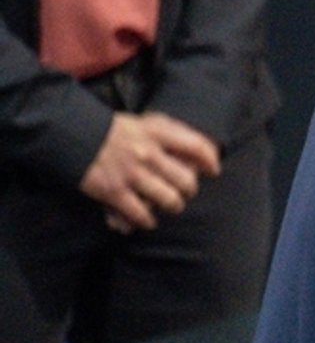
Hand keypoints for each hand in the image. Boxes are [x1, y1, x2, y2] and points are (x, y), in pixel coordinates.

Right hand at [78, 111, 220, 231]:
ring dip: (172, 206)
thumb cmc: (112, 130)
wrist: (72, 134)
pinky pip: (141, 214)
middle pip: (186, 181)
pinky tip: (147, 220)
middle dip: (189, 190)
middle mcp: (148, 154)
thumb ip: (169, 132)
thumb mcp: (143, 122)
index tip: (213, 170)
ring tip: (170, 205)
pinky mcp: (114, 191)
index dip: (210, 160)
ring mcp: (132, 174)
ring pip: (169, 200)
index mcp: (156, 133)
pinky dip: (147, 220)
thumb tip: (199, 148)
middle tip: (184, 192)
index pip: (197, 146)